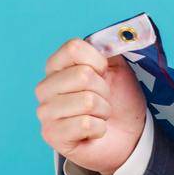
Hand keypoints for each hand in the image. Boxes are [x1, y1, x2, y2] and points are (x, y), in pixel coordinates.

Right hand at [37, 38, 147, 174]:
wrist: (128, 137)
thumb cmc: (119, 102)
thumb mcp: (118, 69)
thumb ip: (109, 49)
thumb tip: (110, 37)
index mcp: (57, 67)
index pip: (73, 48)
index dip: (98, 61)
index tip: (104, 74)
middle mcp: (45, 88)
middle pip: (82, 75)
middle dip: (104, 90)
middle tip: (103, 100)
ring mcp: (46, 112)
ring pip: (86, 101)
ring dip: (103, 110)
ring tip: (99, 116)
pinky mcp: (52, 135)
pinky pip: (86, 124)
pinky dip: (100, 128)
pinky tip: (95, 132)